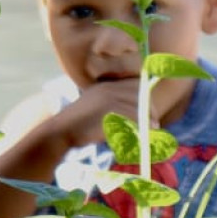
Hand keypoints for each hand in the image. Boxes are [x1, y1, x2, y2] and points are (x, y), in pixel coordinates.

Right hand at [52, 77, 186, 151]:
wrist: (61, 132)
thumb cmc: (78, 127)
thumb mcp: (95, 111)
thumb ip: (112, 109)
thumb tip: (136, 117)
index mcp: (104, 87)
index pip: (133, 85)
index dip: (145, 97)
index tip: (153, 111)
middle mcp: (107, 89)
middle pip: (138, 94)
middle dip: (150, 108)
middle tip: (155, 123)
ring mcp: (107, 98)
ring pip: (137, 105)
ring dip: (149, 117)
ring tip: (154, 128)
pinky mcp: (109, 109)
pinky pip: (132, 114)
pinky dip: (142, 123)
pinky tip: (147, 130)